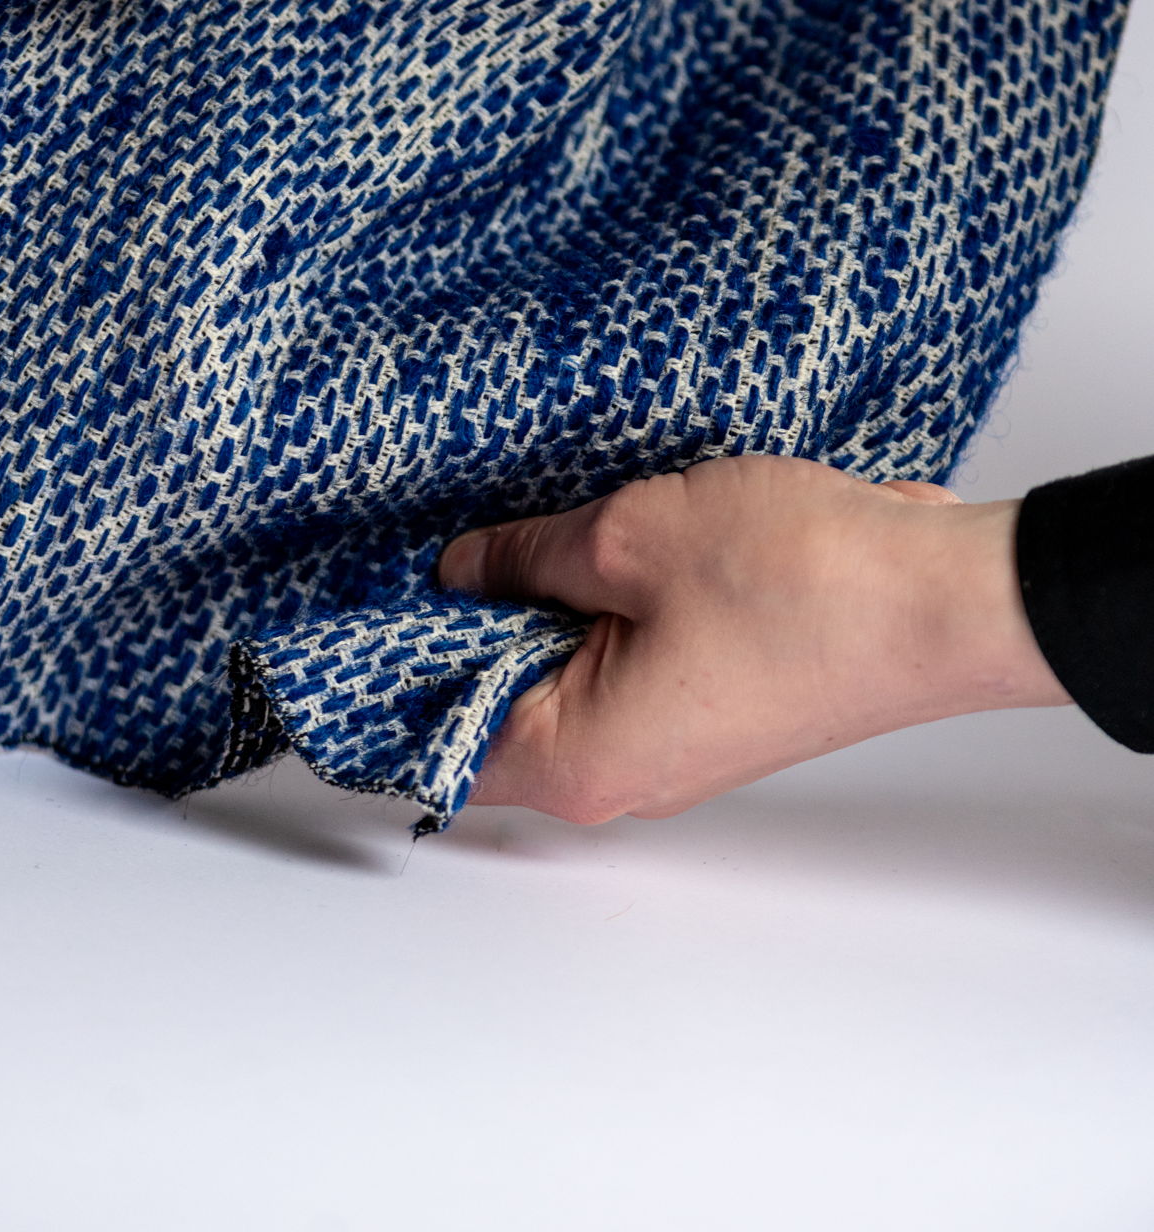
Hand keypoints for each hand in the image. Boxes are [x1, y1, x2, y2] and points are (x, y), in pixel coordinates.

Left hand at [438, 456, 1067, 822]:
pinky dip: (595, 601)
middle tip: (426, 532)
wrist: (936, 595)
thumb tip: (461, 567)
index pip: (438, 737)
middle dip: (461, 621)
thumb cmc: (800, 583)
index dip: (389, 667)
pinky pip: (620, 656)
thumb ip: (524, 555)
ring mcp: (671, 738)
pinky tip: (587, 532)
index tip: (355, 599)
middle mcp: (620, 771)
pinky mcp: (713, 699)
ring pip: (560, 672)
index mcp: (578, 757)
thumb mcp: (628, 539)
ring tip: (508, 520)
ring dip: (536, 601)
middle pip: (496, 702)